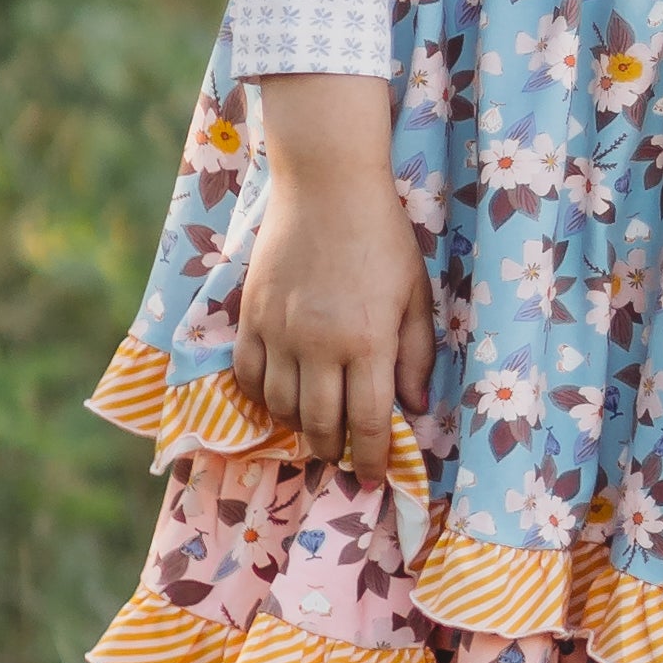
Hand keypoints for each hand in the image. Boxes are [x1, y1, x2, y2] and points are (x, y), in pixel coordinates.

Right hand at [233, 74, 436, 474]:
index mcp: (368, 342)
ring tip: (314, 427)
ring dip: (299, 427)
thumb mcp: (414, 293)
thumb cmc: (382, 236)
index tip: (375, 477)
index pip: (369, 422)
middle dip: (334, 450)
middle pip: (321, 424)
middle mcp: (320, 345)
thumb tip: (415, 408)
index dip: (373, 458)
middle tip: (343, 456)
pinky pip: (248, 375)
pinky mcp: (252, 317)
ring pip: (281, 407)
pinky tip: (279, 398)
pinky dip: (261, 397)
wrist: (327, 185)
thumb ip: (415, 354)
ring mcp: (280, 332)